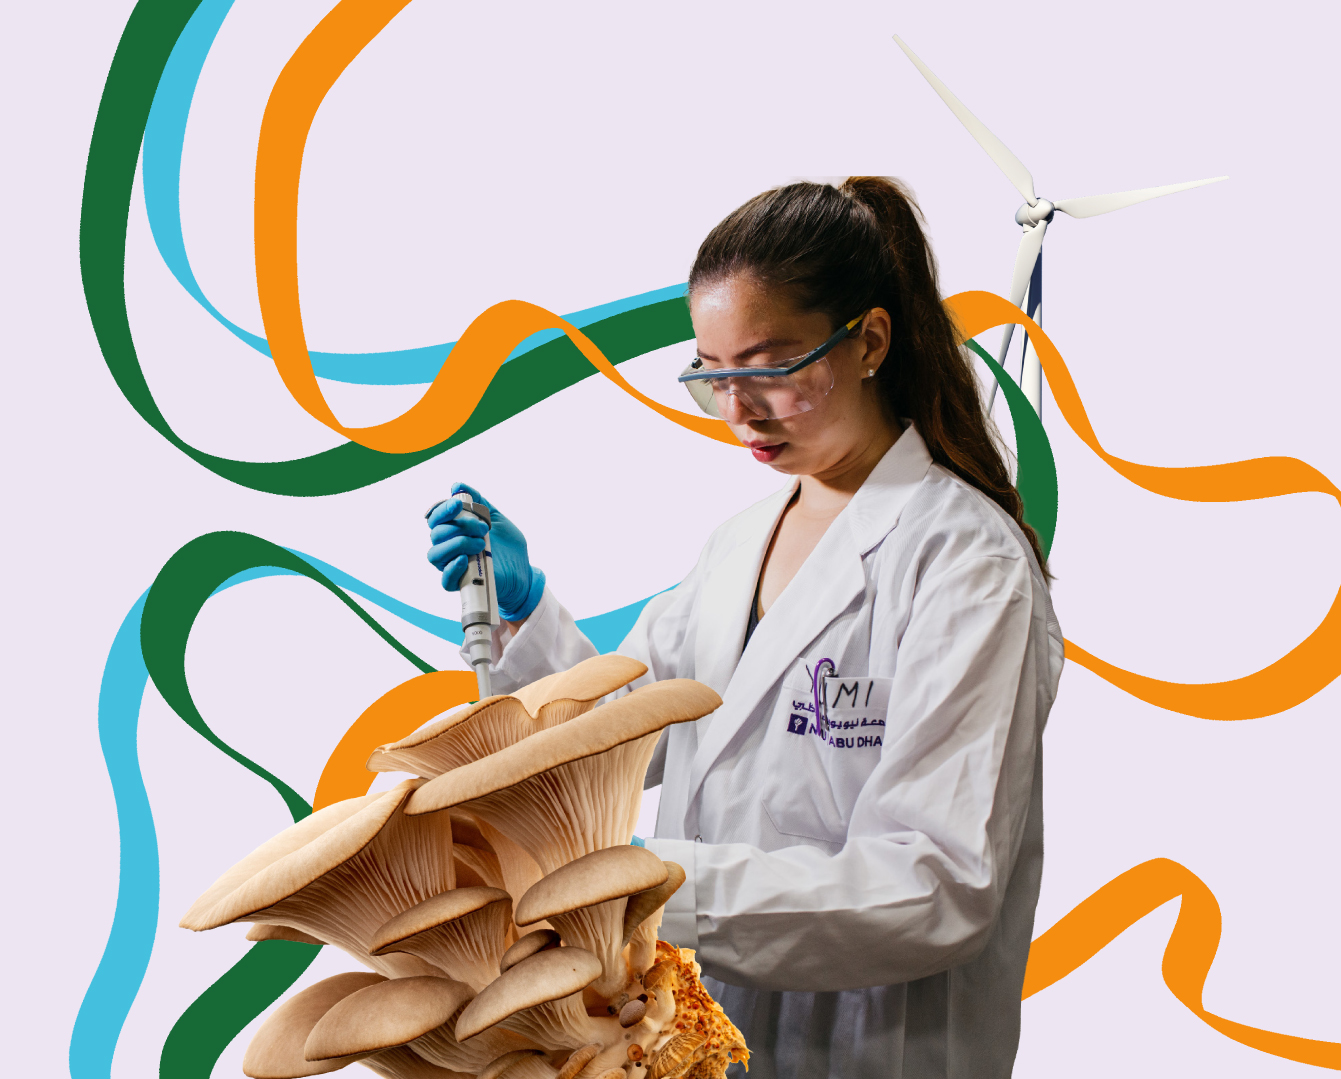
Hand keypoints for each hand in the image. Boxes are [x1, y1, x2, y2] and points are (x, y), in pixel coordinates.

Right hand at [426, 483, 545, 621]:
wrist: (522, 570)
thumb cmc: (508, 545)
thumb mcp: (496, 517)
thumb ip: (478, 501)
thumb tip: (457, 485)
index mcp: (454, 530)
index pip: (436, 518)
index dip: (443, 509)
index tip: (458, 504)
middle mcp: (449, 547)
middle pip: (436, 533)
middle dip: (460, 525)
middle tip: (484, 528)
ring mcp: (453, 565)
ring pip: (435, 553)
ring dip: (457, 544)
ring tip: (481, 543)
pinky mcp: (461, 584)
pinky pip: (445, 580)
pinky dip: (452, 568)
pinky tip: (466, 559)